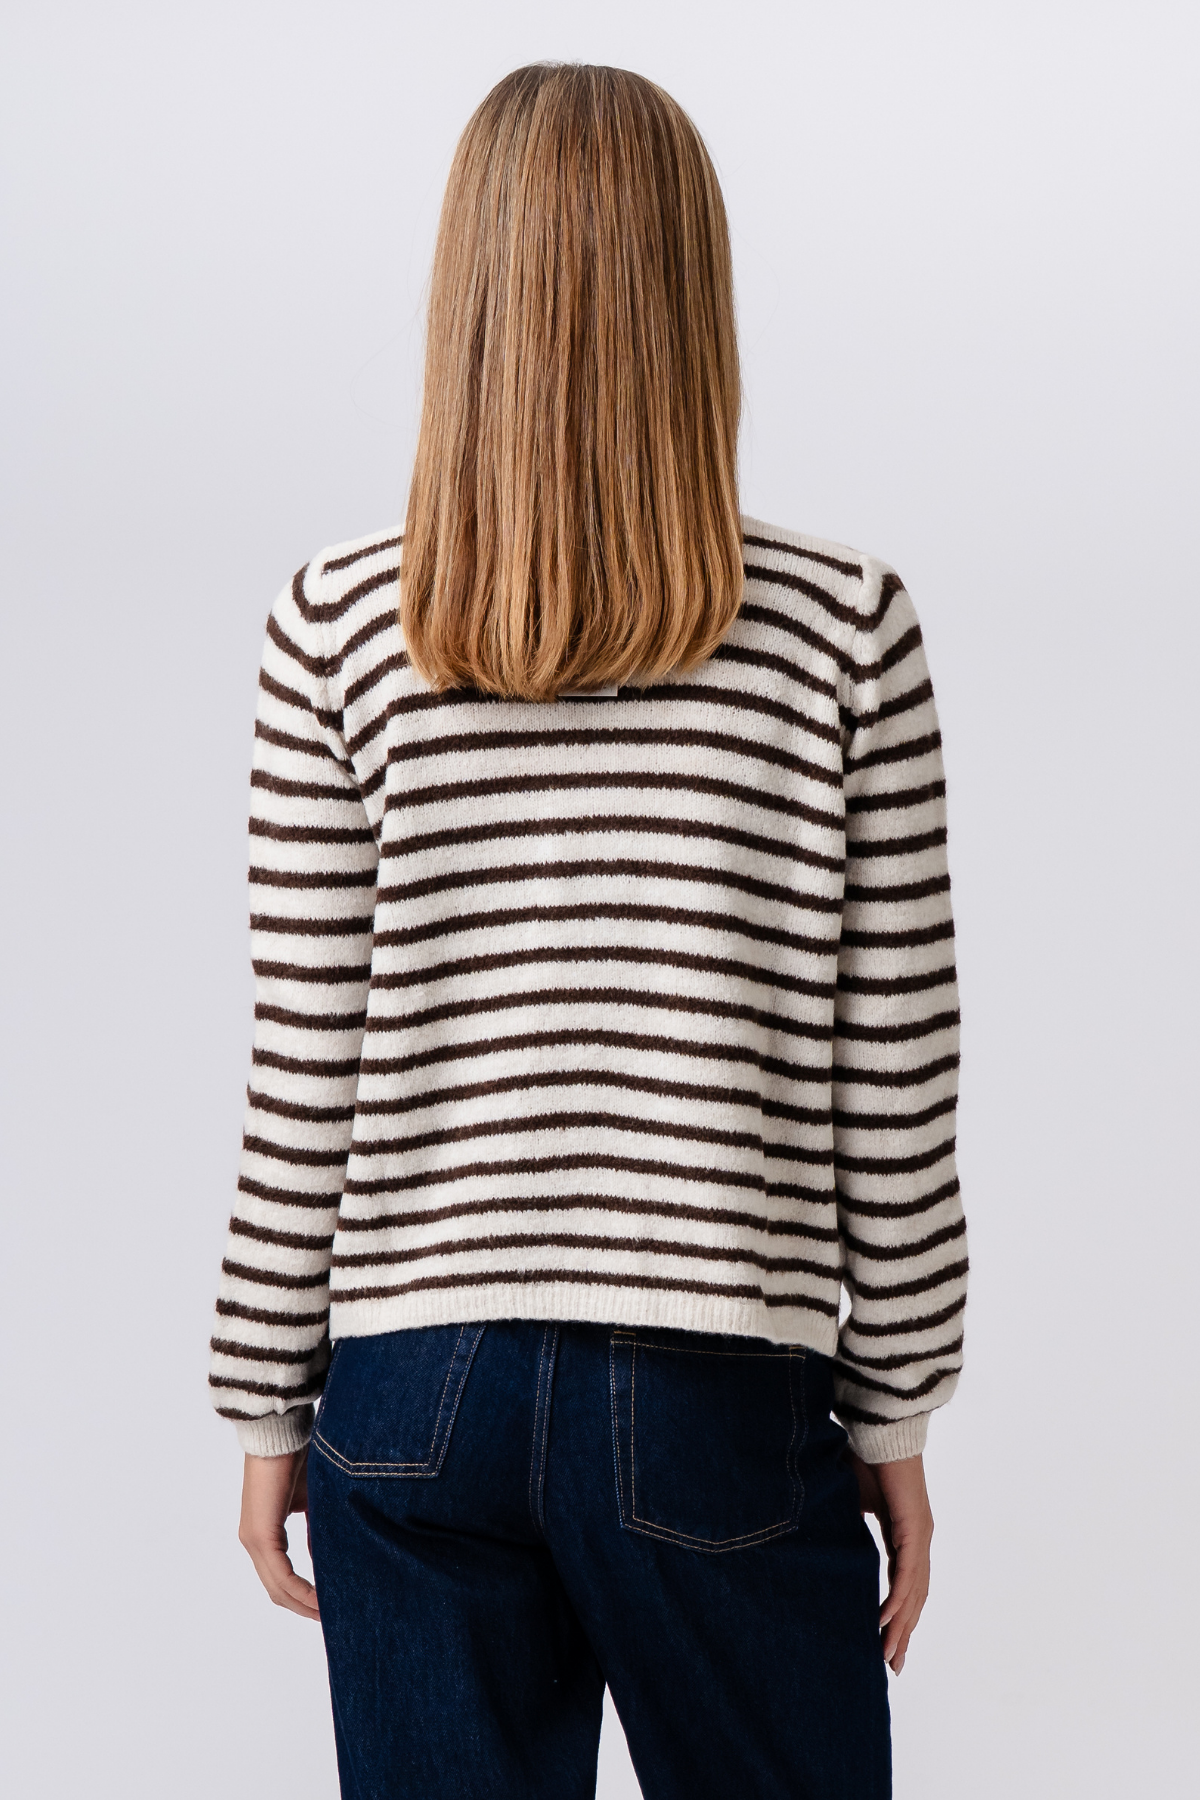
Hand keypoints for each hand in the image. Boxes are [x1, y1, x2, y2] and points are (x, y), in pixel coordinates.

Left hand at [238, 1448, 318, 1620]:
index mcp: (263, 1533)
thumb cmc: (296, 1456)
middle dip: (305, 1608)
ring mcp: (254, 1540)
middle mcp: (253, 1541)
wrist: (278, 1432)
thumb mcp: (310, 1501)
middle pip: (278, 1591)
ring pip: (278, 1588)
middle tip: (332, 1620)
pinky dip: (302, 1590)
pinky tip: (321, 1599)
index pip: (281, 1578)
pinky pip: (281, 1575)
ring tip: (331, 1614)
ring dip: (304, 1604)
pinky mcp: (260, 1535)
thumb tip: (326, 1557)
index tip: (330, 1605)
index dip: (304, 1596)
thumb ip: (315, 1530)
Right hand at [848, 1450, 932, 1673]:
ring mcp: (920, 1535)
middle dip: (902, 1634)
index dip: (896, 1614)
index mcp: (905, 1533)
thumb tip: (819, 1533)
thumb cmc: (864, 1457)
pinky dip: (898, 1600)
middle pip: (913, 1597)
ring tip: (887, 1655)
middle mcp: (918, 1539)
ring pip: (913, 1592)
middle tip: (892, 1666)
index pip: (904, 1584)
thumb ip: (844, 1522)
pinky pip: (907, 1574)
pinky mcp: (914, 1529)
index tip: (885, 1641)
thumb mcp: (849, 1501)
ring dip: (900, 1626)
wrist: (880, 1431)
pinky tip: (887, 1622)